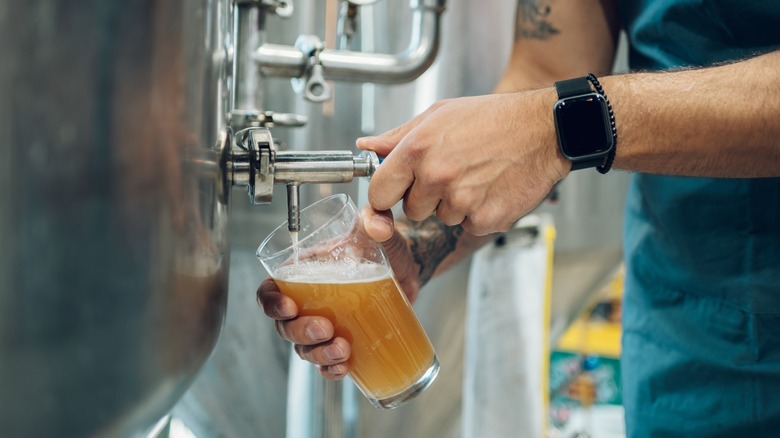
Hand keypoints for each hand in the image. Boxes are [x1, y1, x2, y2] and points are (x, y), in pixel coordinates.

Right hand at [256, 208, 420, 379]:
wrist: (409, 268)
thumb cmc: (384, 246)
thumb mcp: (377, 230)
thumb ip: (375, 218)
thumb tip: (377, 223)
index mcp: (303, 273)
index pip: (270, 291)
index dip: (271, 302)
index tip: (289, 306)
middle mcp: (307, 301)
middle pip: (285, 325)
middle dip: (300, 332)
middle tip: (325, 328)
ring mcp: (323, 324)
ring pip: (304, 348)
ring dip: (318, 354)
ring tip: (342, 349)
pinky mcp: (342, 341)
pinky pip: (326, 363)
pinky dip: (331, 370)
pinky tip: (345, 367)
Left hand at [358, 89, 569, 235]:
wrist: (544, 130)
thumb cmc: (492, 118)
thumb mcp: (439, 115)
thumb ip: (398, 136)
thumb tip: (367, 147)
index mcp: (417, 149)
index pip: (378, 193)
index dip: (386, 195)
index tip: (395, 192)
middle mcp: (436, 176)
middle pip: (411, 210)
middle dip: (426, 197)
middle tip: (452, 172)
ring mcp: (461, 201)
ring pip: (441, 218)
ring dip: (455, 205)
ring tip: (477, 175)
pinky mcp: (485, 219)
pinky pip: (468, 226)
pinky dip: (478, 213)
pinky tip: (492, 188)